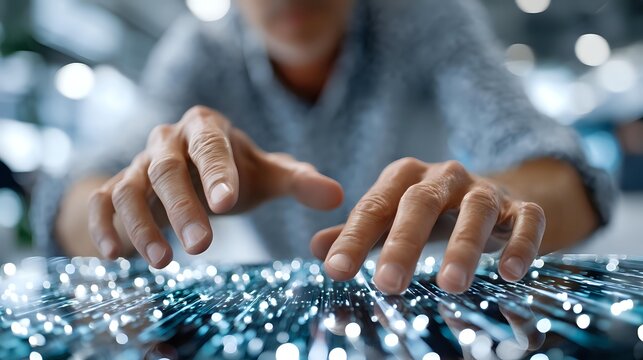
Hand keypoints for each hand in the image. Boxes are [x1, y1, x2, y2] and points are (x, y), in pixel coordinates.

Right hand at [89, 106, 342, 266]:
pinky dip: (103, 226)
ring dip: (141, 224)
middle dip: (183, 207)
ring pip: (129, 188)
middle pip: (167, 169)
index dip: (217, 173)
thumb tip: (337, 196)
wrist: (192, 170)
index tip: (228, 203)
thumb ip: (298, 181)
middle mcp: (167, 141)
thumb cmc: (232, 172)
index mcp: (206, 129)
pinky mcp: (117, 185)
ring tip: (162, 262)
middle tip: (202, 247)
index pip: (210, 146)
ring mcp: (138, 163)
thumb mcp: (266, 174)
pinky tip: (115, 256)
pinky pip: (102, 200)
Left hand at [311, 158, 544, 293]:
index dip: (354, 239)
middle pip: (420, 203)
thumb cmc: (429, 213)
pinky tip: (509, 273)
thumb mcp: (392, 217)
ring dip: (464, 247)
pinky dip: (521, 243)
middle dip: (403, 243)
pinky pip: (527, 219)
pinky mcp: (520, 206)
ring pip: (476, 211)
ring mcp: (483, 189)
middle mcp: (443, 176)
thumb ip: (357, 233)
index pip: (374, 206)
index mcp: (405, 176)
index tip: (336, 271)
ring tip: (451, 286)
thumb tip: (316, 249)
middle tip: (388, 283)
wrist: (490, 194)